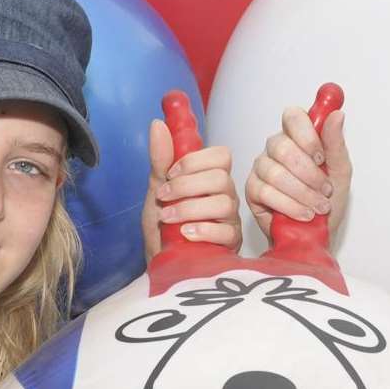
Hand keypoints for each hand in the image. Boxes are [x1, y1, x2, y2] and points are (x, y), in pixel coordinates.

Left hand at [142, 119, 241, 260]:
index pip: (221, 155)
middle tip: (164, 197)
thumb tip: (158, 125)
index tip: (170, 173)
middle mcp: (225, 196)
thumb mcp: (157, 191)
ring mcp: (230, 220)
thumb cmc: (163, 229)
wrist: (161, 264)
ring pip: (223, 202)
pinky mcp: (231, 243)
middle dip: (186, 185)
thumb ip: (160, 160)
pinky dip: (202, 230)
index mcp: (210, 180)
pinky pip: (226, 231)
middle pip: (220, 177)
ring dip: (189, 208)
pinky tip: (185, 234)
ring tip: (168, 218)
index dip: (195, 161)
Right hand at [245, 106, 350, 243]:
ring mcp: (261, 168)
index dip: (307, 136)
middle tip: (325, 190)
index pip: (293, 116)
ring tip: (318, 207)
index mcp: (297, 137)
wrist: (317, 235)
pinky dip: (289, 205)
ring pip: (275, 172)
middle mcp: (275, 148)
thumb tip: (337, 115)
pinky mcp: (252, 190)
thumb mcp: (340, 171)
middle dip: (309, 173)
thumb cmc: (328, 201)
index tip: (321, 157)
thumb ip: (336, 143)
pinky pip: (266, 192)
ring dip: (302, 193)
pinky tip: (304, 214)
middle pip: (282, 146)